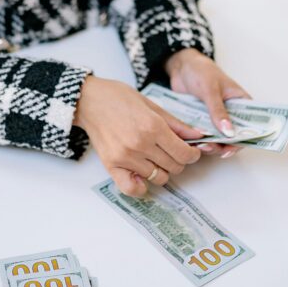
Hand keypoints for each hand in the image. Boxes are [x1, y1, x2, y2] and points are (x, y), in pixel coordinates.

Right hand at [73, 76, 202, 197]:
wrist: (89, 100)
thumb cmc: (118, 98)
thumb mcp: (151, 105)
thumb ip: (176, 124)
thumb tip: (198, 136)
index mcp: (153, 127)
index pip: (184, 153)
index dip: (192, 154)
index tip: (191, 151)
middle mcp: (141, 144)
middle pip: (174, 167)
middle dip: (178, 160)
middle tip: (171, 151)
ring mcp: (126, 157)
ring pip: (158, 177)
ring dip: (162, 170)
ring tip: (154, 157)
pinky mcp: (112, 166)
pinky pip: (132, 189)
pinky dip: (140, 186)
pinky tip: (141, 174)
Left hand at [164, 49, 249, 158]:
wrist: (181, 65)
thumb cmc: (200, 71)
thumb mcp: (210, 90)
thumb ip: (218, 111)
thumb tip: (229, 132)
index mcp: (241, 102)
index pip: (249, 125)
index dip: (243, 139)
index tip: (231, 148)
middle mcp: (231, 113)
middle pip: (233, 136)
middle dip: (223, 146)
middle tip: (209, 147)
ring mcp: (216, 118)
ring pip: (218, 138)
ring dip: (211, 145)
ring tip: (199, 146)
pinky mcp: (203, 120)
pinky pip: (204, 135)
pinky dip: (200, 141)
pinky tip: (193, 144)